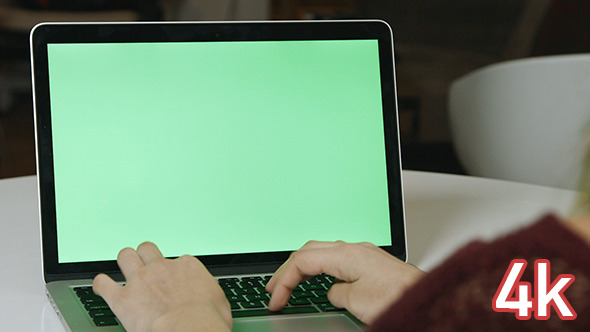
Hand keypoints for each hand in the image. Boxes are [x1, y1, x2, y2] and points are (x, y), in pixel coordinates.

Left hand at [93, 242, 231, 331]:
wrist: (188, 330)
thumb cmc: (206, 321)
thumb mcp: (219, 302)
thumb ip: (208, 294)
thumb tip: (210, 302)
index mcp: (187, 267)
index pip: (178, 260)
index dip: (175, 271)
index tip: (175, 280)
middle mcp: (162, 268)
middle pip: (148, 249)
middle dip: (145, 255)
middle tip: (146, 264)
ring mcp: (141, 280)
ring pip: (125, 256)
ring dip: (124, 261)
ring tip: (124, 268)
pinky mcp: (122, 298)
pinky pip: (103, 284)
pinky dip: (100, 285)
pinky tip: (101, 287)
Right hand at [266, 241, 424, 323]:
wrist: (428, 299)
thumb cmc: (400, 298)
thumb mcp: (357, 301)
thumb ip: (336, 292)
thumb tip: (332, 291)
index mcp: (347, 254)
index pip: (304, 261)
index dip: (284, 280)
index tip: (276, 299)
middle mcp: (354, 249)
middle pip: (309, 250)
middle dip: (287, 269)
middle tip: (273, 288)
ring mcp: (363, 254)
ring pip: (322, 252)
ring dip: (303, 267)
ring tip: (289, 283)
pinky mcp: (370, 263)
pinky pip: (336, 260)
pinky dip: (320, 269)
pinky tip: (318, 280)